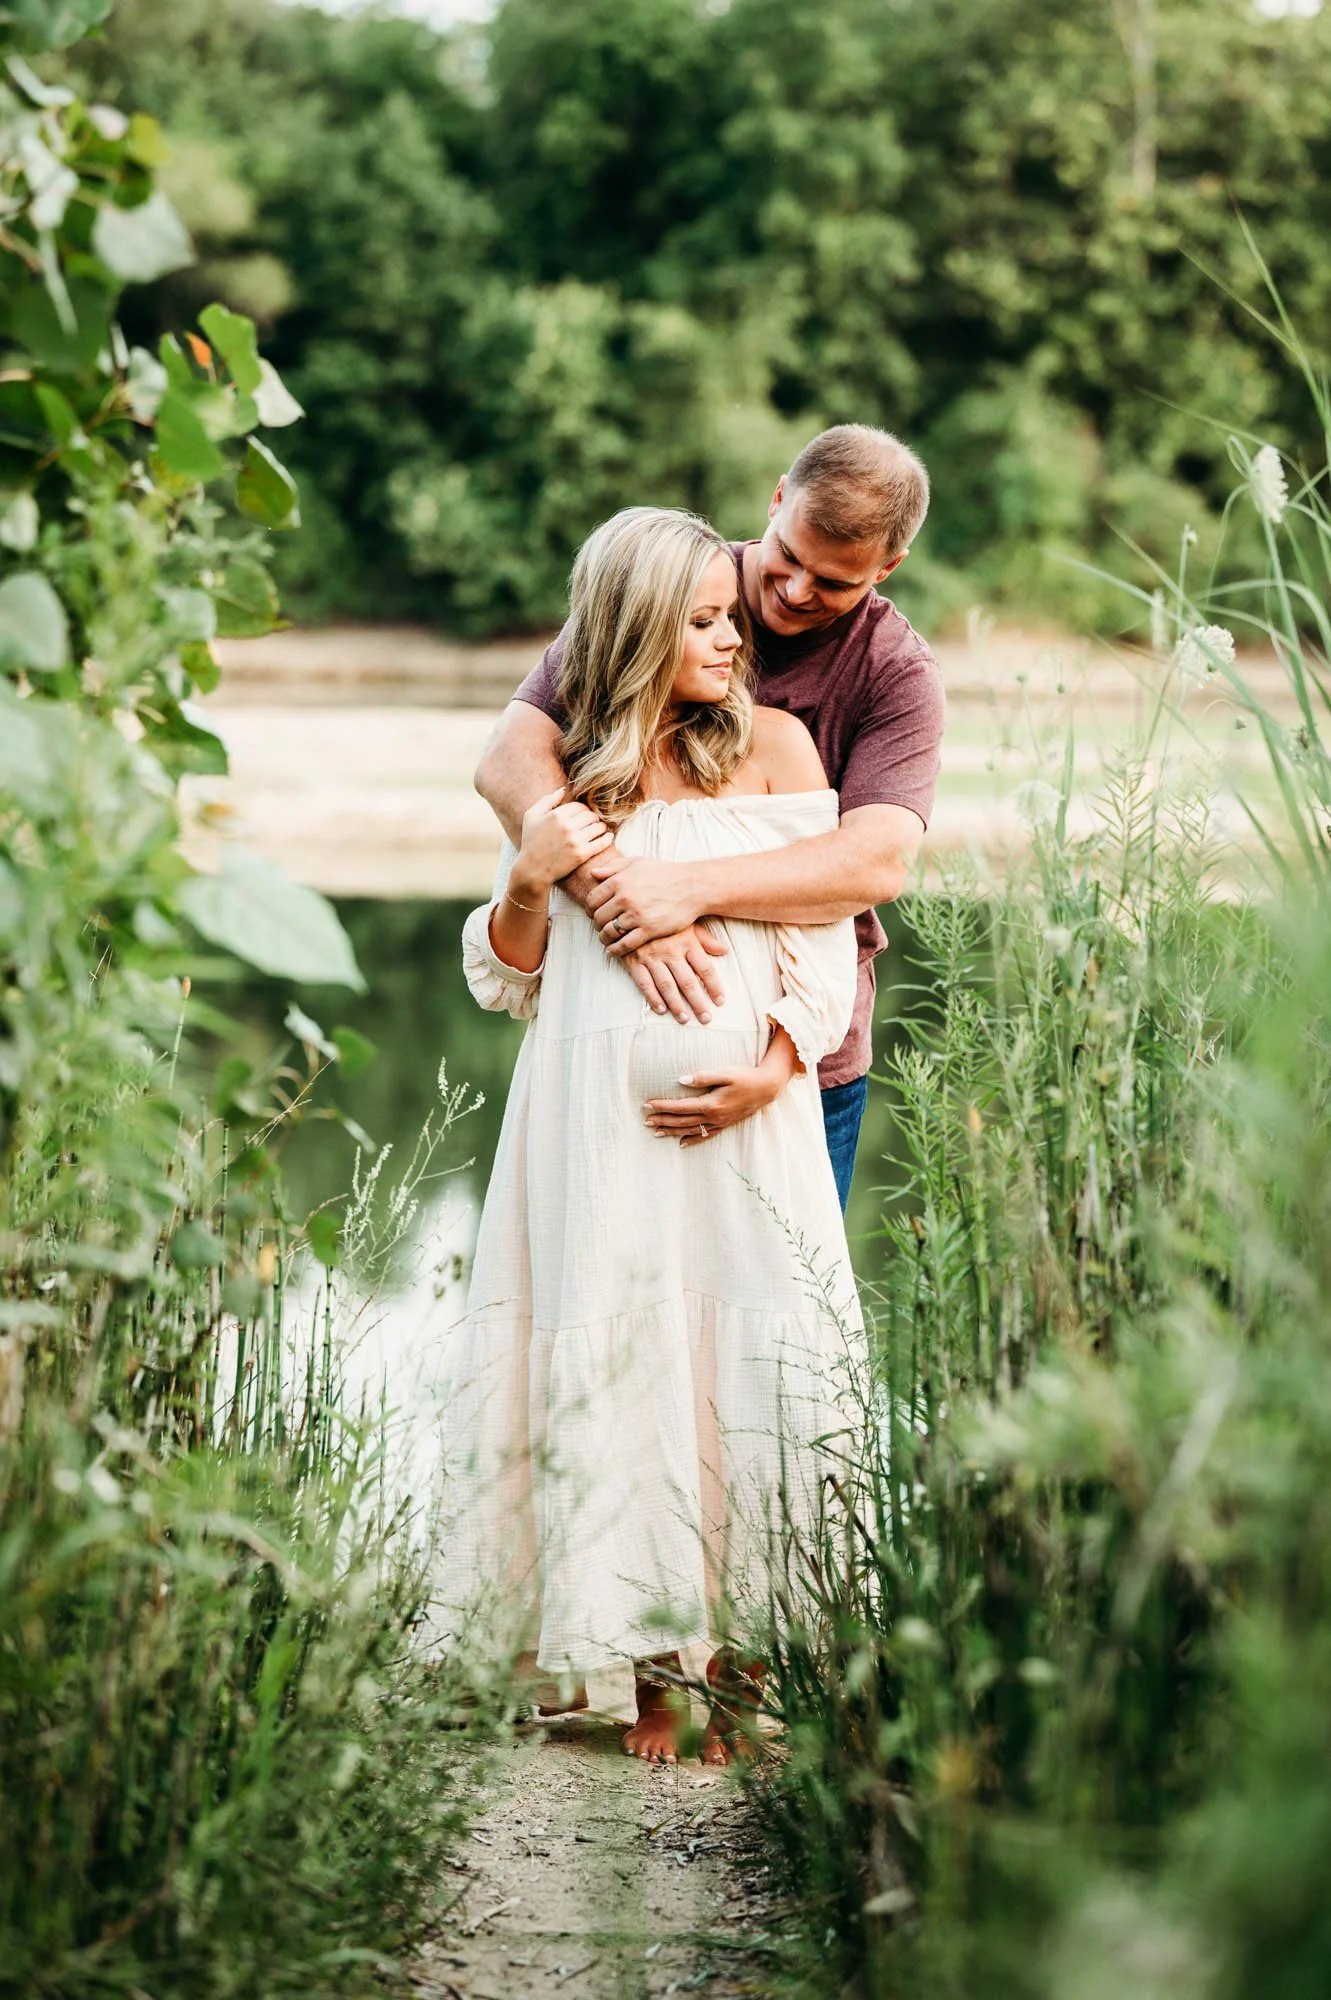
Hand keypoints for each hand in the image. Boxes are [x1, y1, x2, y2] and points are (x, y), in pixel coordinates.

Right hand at [517, 787, 612, 889]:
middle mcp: (567, 826)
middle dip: (593, 818)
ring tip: (600, 829)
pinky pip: (601, 843)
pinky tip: (608, 837)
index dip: (583, 810)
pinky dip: (607, 838)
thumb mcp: (531, 817)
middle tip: (593, 822)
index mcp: (556, 815)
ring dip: (601, 827)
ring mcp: (575, 841)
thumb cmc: (530, 842)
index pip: (579, 806)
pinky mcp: (581, 854)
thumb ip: (546, 800)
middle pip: (590, 815)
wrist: (533, 870)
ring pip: (598, 827)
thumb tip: (563, 789)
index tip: (583, 816)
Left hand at [587, 855, 702, 953]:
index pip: (593, 899)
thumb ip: (614, 867)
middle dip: (597, 923)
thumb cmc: (665, 873)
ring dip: (604, 937)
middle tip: (600, 926)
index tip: (593, 913)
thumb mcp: (638, 862)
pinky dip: (615, 950)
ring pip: (609, 931)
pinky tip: (612, 951)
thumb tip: (593, 873)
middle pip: (598, 917)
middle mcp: (625, 898)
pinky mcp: (649, 929)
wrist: (692, 887)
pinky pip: (624, 944)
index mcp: (619, 880)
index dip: (590, 908)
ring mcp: (636, 915)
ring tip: (606, 939)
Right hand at [621, 926, 728, 1021]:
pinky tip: (660, 1010)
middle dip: (697, 1002)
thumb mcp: (687, 924)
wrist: (632, 908)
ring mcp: (652, 957)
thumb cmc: (664, 917)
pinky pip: (644, 982)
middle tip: (705, 1019)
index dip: (714, 986)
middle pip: (688, 981)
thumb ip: (705, 939)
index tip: (720, 1001)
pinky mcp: (634, 961)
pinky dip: (652, 997)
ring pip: (667, 985)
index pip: (705, 968)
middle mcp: (671, 951)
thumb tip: (724, 951)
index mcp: (687, 942)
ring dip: (676, 1004)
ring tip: (684, 1019)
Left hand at [644, 1065, 781, 1146]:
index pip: (680, 1107)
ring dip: (672, 1131)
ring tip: (656, 1132)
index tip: (647, 1104)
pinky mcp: (725, 1124)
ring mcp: (719, 1123)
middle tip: (645, 1120)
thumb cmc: (746, 1076)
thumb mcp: (726, 1072)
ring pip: (691, 1130)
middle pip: (682, 1121)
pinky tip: (681, 1143)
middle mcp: (713, 1116)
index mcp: (711, 1103)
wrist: (767, 1088)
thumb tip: (682, 1080)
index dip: (663, 1106)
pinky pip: (705, 1135)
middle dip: (662, 1120)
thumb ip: (703, 1076)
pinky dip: (692, 1140)